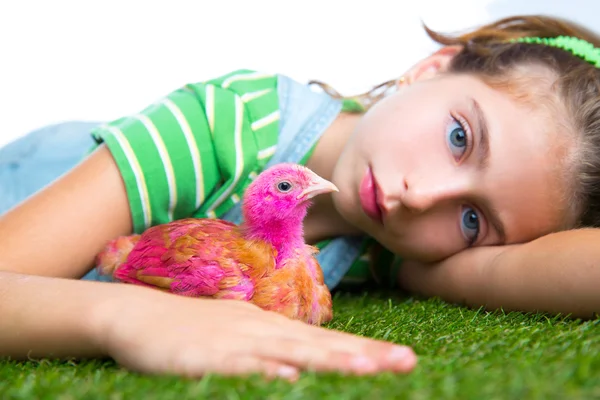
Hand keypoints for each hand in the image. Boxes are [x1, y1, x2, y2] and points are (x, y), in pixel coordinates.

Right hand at [95, 289, 416, 379]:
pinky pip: (239, 368)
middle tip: (406, 362)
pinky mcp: (204, 360)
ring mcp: (233, 342)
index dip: (363, 348)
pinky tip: (288, 381)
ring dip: (328, 360)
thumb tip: (301, 364)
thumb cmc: (190, 326)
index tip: (401, 358)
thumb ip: (271, 345)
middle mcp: (260, 329)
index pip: (324, 338)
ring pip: (288, 353)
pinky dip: (265, 373)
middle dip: (363, 354)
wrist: (136, 312)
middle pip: (318, 344)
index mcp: (269, 325)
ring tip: (367, 368)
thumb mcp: (238, 330)